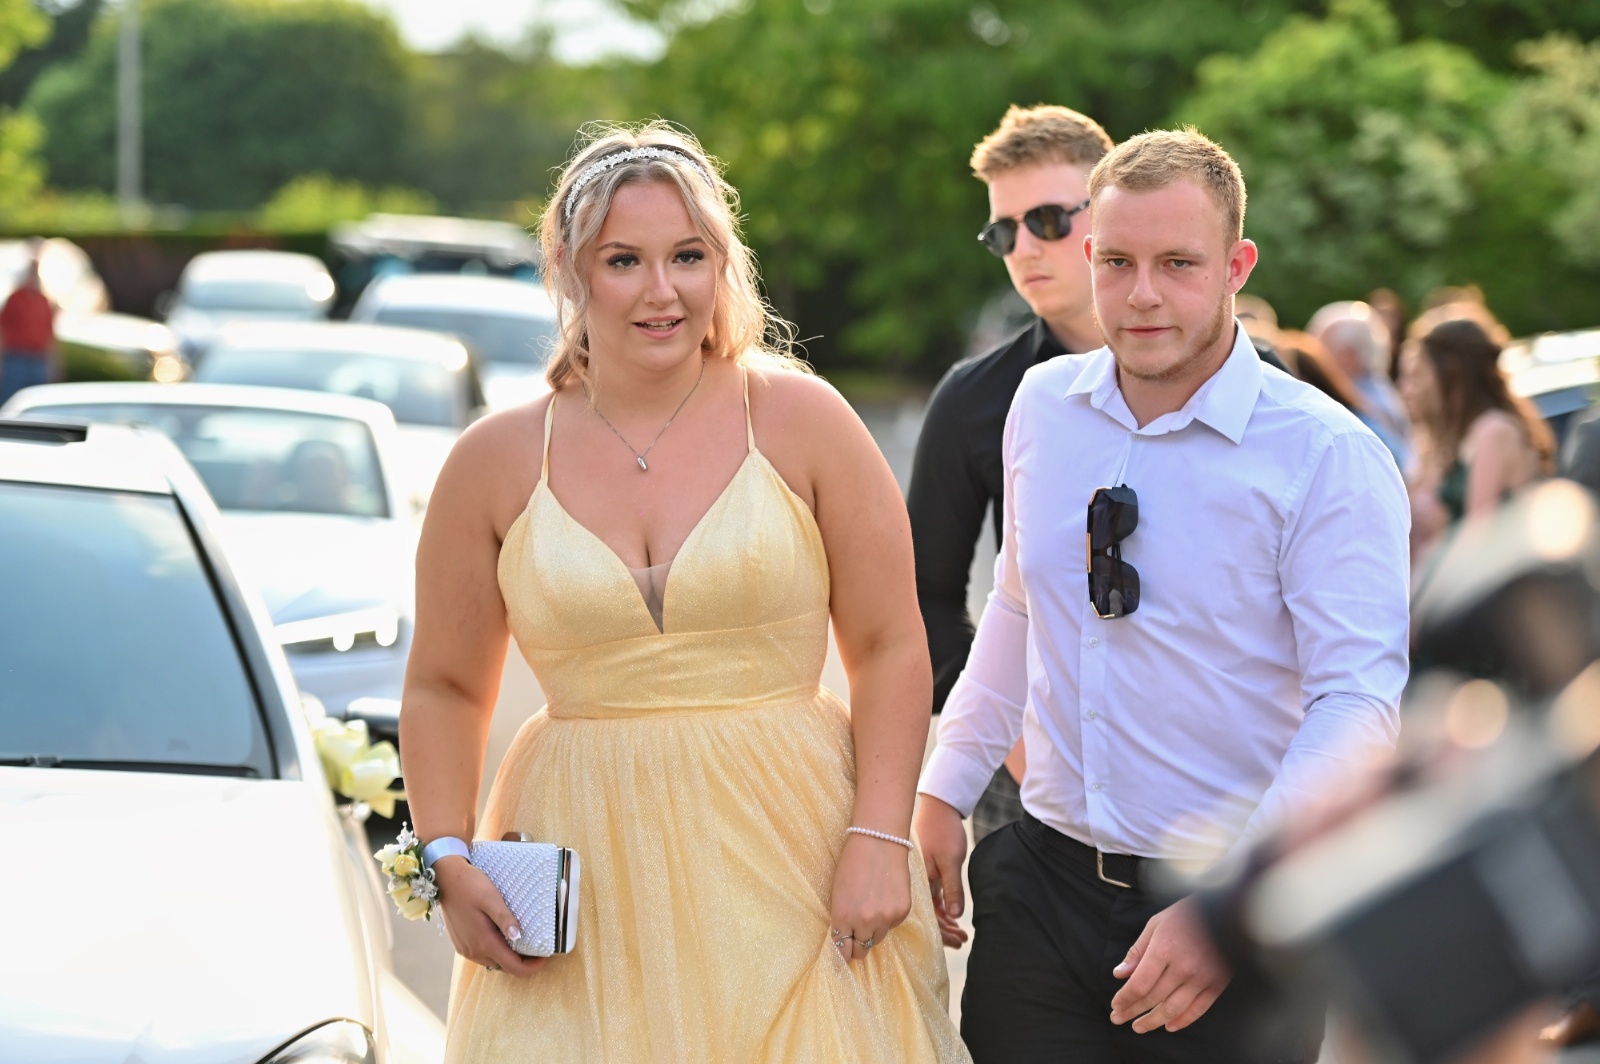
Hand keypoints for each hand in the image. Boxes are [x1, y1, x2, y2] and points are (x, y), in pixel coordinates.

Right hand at [433, 856, 547, 976]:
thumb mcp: (491, 898)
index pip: (514, 968)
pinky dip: (496, 951)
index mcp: (484, 942)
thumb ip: (504, 918)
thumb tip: (519, 936)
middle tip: (537, 946)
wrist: (445, 878)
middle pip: (505, 967)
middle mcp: (474, 951)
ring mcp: (466, 949)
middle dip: (523, 962)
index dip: (532, 966)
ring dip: (509, 957)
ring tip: (523, 940)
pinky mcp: (461, 944)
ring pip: (494, 962)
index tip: (545, 956)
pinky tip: (503, 936)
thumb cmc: (470, 885)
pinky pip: (483, 955)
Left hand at [828, 832, 911, 961]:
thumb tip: (847, 939)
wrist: (878, 841)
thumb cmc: (853, 863)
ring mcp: (885, 918)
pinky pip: (893, 925)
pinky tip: (885, 898)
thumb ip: (842, 919)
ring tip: (871, 909)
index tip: (845, 951)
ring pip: (878, 939)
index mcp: (842, 917)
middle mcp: (864, 922)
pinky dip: (889, 918)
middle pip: (861, 951)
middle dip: (858, 945)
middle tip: (858, 934)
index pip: (842, 950)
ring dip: (874, 931)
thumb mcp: (838, 893)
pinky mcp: (902, 911)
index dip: (843, 952)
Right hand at [912, 795, 967, 947]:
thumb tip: (955, 915)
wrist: (938, 806)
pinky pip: (931, 895)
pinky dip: (942, 906)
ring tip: (961, 932)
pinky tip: (952, 914)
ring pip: (931, 906)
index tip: (957, 941)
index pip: (929, 915)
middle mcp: (918, 882)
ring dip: (945, 919)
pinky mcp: (925, 871)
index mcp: (921, 881)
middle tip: (962, 940)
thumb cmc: (944, 830)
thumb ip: (953, 888)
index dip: (942, 931)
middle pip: (929, 914)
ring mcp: (921, 876)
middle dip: (945, 930)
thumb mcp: (951, 860)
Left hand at [1110, 897, 1229, 1032]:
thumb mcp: (1156, 924)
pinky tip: (1169, 1026)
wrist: (1226, 911)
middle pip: (1153, 998)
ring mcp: (1201, 978)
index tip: (1115, 1006)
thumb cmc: (1187, 914)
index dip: (1125, 998)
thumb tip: (1120, 974)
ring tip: (1139, 1027)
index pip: (1139, 984)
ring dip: (1154, 1021)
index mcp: (1164, 949)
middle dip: (1132, 1011)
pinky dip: (1183, 1021)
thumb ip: (1137, 951)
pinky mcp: (1217, 984)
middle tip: (1118, 1019)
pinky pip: (1198, 1009)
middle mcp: (1182, 967)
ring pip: (1173, 1009)